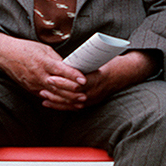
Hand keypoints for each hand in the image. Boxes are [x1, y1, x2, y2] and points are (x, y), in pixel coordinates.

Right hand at [0, 32, 84, 101]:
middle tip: (86, 95)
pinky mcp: (32, 90)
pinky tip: (68, 104)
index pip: (61, 70)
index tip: (84, 79)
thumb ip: (57, 60)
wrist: (6, 56)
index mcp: (43, 62)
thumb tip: (72, 67)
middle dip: (73, 92)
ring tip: (80, 102)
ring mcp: (35, 84)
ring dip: (67, 100)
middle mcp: (39, 75)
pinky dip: (58, 101)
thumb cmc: (26, 49)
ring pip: (54, 95)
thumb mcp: (44, 50)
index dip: (73, 75)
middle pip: (59, 86)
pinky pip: (47, 97)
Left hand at [38, 51, 156, 110]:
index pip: (77, 84)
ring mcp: (91, 100)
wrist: (122, 75)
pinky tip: (47, 103)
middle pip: (71, 95)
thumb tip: (67, 57)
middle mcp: (94, 93)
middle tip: (44, 83)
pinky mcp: (88, 104)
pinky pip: (71, 108)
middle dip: (56, 90)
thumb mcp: (98, 60)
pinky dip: (58, 106)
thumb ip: (84, 61)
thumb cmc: (109, 64)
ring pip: (70, 103)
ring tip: (42, 93)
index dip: (63, 82)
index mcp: (97, 80)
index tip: (51, 76)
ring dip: (55, 99)